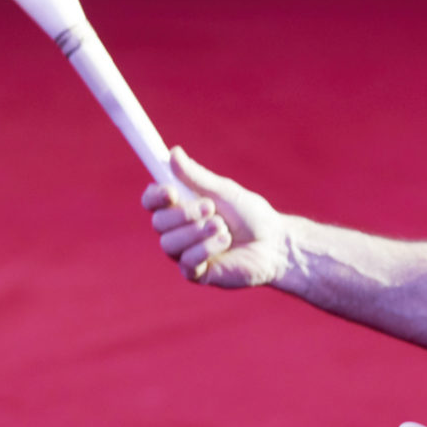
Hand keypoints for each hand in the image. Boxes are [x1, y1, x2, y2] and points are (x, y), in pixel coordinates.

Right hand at [141, 147, 289, 287]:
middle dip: (184, 214)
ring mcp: (185, 253)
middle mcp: (178, 231)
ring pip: (169, 244)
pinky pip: (186, 262)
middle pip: (158, 223)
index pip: (152, 201)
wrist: (274, 244)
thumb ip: (196, 177)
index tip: (171, 191)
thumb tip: (173, 153)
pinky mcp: (197, 273)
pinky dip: (206, 249)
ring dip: (197, 232)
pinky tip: (225, 242)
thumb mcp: (224, 192)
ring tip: (223, 226)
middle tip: (210, 207)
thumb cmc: (250, 216)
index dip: (155, 196)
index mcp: (181, 207)